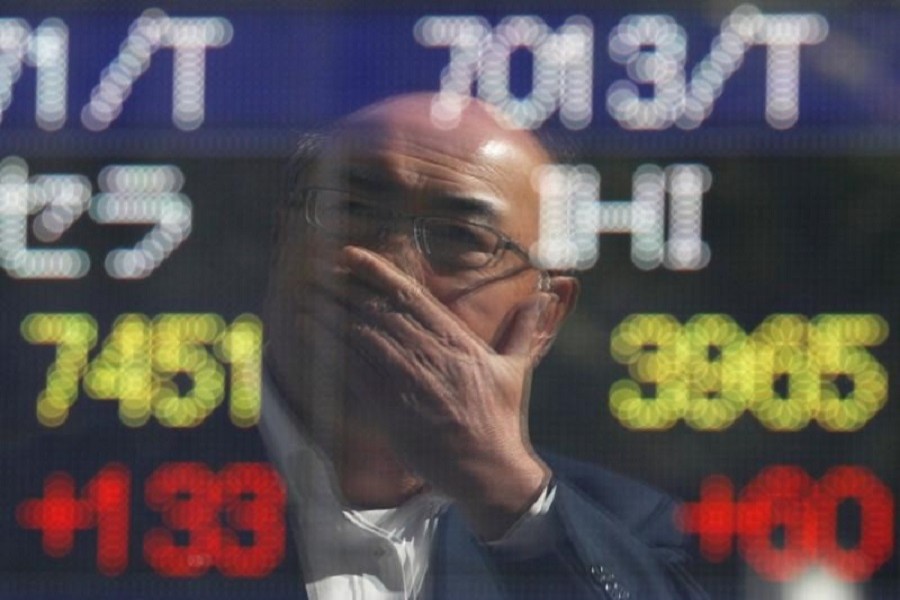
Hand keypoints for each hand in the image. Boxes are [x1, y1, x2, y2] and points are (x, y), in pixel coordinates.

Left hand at [337, 245, 558, 538]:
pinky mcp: (392, 410)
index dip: (378, 272)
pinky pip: (355, 374)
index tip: (352, 254)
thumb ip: (523, 330)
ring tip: (307, 295)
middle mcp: (432, 355)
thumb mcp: (516, 370)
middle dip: (345, 288)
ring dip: (332, 314)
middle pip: (379, 311)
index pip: (411, 296)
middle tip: (318, 269)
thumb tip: (542, 298)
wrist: (489, 469)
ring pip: (363, 337)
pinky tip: (312, 337)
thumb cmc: (502, 421)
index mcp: (458, 341)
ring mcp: (410, 382)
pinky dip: (332, 352)